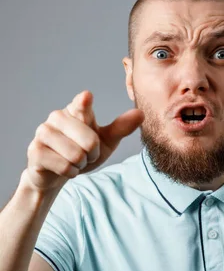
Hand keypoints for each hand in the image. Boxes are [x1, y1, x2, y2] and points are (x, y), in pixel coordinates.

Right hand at [23, 90, 144, 193]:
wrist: (58, 172)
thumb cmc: (83, 151)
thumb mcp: (105, 141)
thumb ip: (121, 127)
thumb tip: (141, 114)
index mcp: (76, 110)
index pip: (82, 105)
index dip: (84, 103)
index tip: (87, 98)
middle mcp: (57, 117)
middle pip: (89, 141)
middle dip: (93, 154)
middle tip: (86, 154)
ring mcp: (43, 132)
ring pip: (76, 156)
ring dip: (81, 164)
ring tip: (74, 160)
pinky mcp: (35, 151)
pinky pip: (65, 167)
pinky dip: (70, 172)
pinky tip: (63, 168)